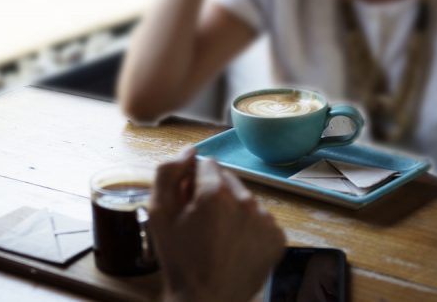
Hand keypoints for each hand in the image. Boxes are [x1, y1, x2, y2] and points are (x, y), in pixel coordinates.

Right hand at [150, 150, 285, 301]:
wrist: (207, 300)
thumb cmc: (179, 258)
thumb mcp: (158, 212)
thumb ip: (168, 172)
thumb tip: (190, 150)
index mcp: (215, 192)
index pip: (206, 164)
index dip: (193, 181)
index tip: (187, 202)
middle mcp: (246, 200)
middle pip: (227, 180)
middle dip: (214, 193)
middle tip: (201, 221)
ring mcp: (266, 219)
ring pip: (245, 199)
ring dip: (232, 209)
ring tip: (218, 236)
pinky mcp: (278, 237)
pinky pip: (260, 219)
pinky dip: (248, 226)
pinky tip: (235, 244)